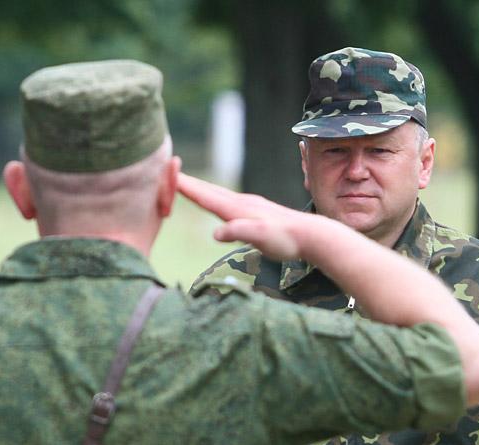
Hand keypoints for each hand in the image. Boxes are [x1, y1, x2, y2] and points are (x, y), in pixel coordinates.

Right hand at [176, 172, 306, 260]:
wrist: (311, 236)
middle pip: (208, 190)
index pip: (205, 196)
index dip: (185, 186)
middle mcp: (241, 203)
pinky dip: (213, 197)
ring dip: (199, 188)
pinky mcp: (255, 212)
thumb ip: (239, 232)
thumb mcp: (260, 238)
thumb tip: (216, 233)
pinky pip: (226, 201)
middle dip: (187, 182)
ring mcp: (249, 205)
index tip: (168, 176)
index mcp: (237, 208)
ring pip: (217, 194)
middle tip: (167, 172)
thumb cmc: (285, 240)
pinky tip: (216, 201)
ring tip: (185, 183)